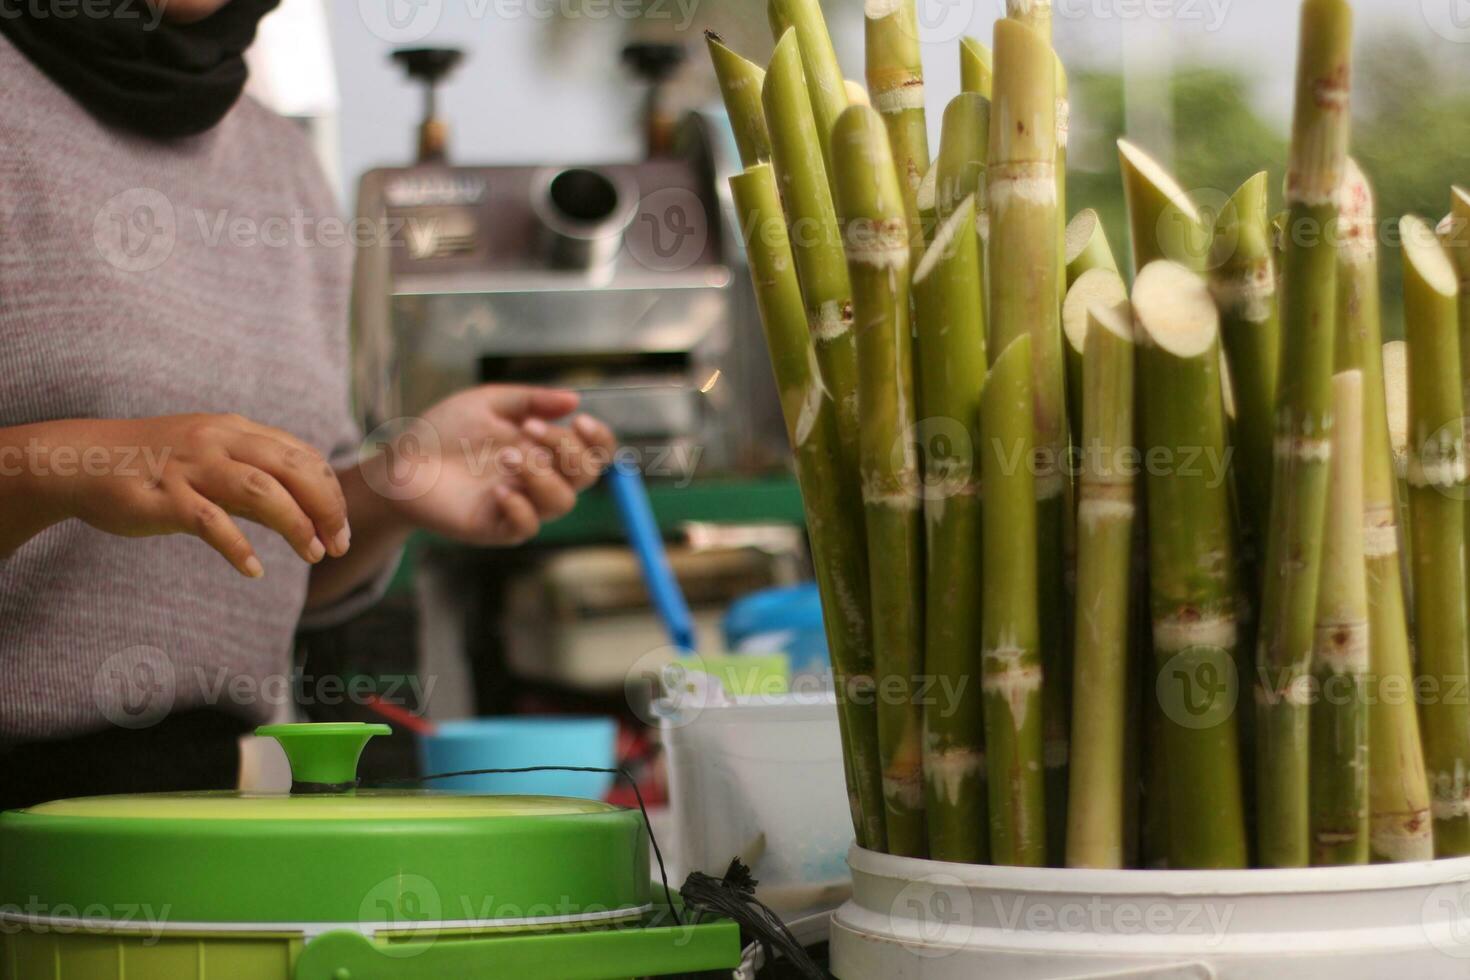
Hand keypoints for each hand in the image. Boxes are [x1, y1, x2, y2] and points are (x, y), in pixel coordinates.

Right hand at [11, 414, 349, 576]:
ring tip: (312, 553)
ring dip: (296, 524)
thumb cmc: (154, 464)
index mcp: (237, 430)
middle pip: (293, 470)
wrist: (80, 460)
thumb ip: (256, 477)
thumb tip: (307, 506)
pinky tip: (254, 570)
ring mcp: (191, 468)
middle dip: (327, 508)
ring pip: (262, 491)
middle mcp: (219, 442)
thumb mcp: (213, 460)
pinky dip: (238, 547)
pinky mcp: (164, 497)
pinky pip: (211, 522)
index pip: (303, 456)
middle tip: (339, 544)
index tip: (340, 526)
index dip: (331, 491)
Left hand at [358, 386, 616, 546]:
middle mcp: (540, 478)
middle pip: (585, 475)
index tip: (581, 421)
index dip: (599, 439)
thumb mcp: (488, 403)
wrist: (400, 463)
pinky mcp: (497, 527)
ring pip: (561, 502)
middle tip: (529, 430)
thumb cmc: (443, 431)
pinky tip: (497, 490)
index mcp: (545, 449)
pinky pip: (527, 526)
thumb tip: (575, 399)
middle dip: (566, 449)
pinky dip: (520, 507)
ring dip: (540, 475)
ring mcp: (521, 505)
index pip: (593, 451)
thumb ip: (531, 400)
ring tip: (505, 458)